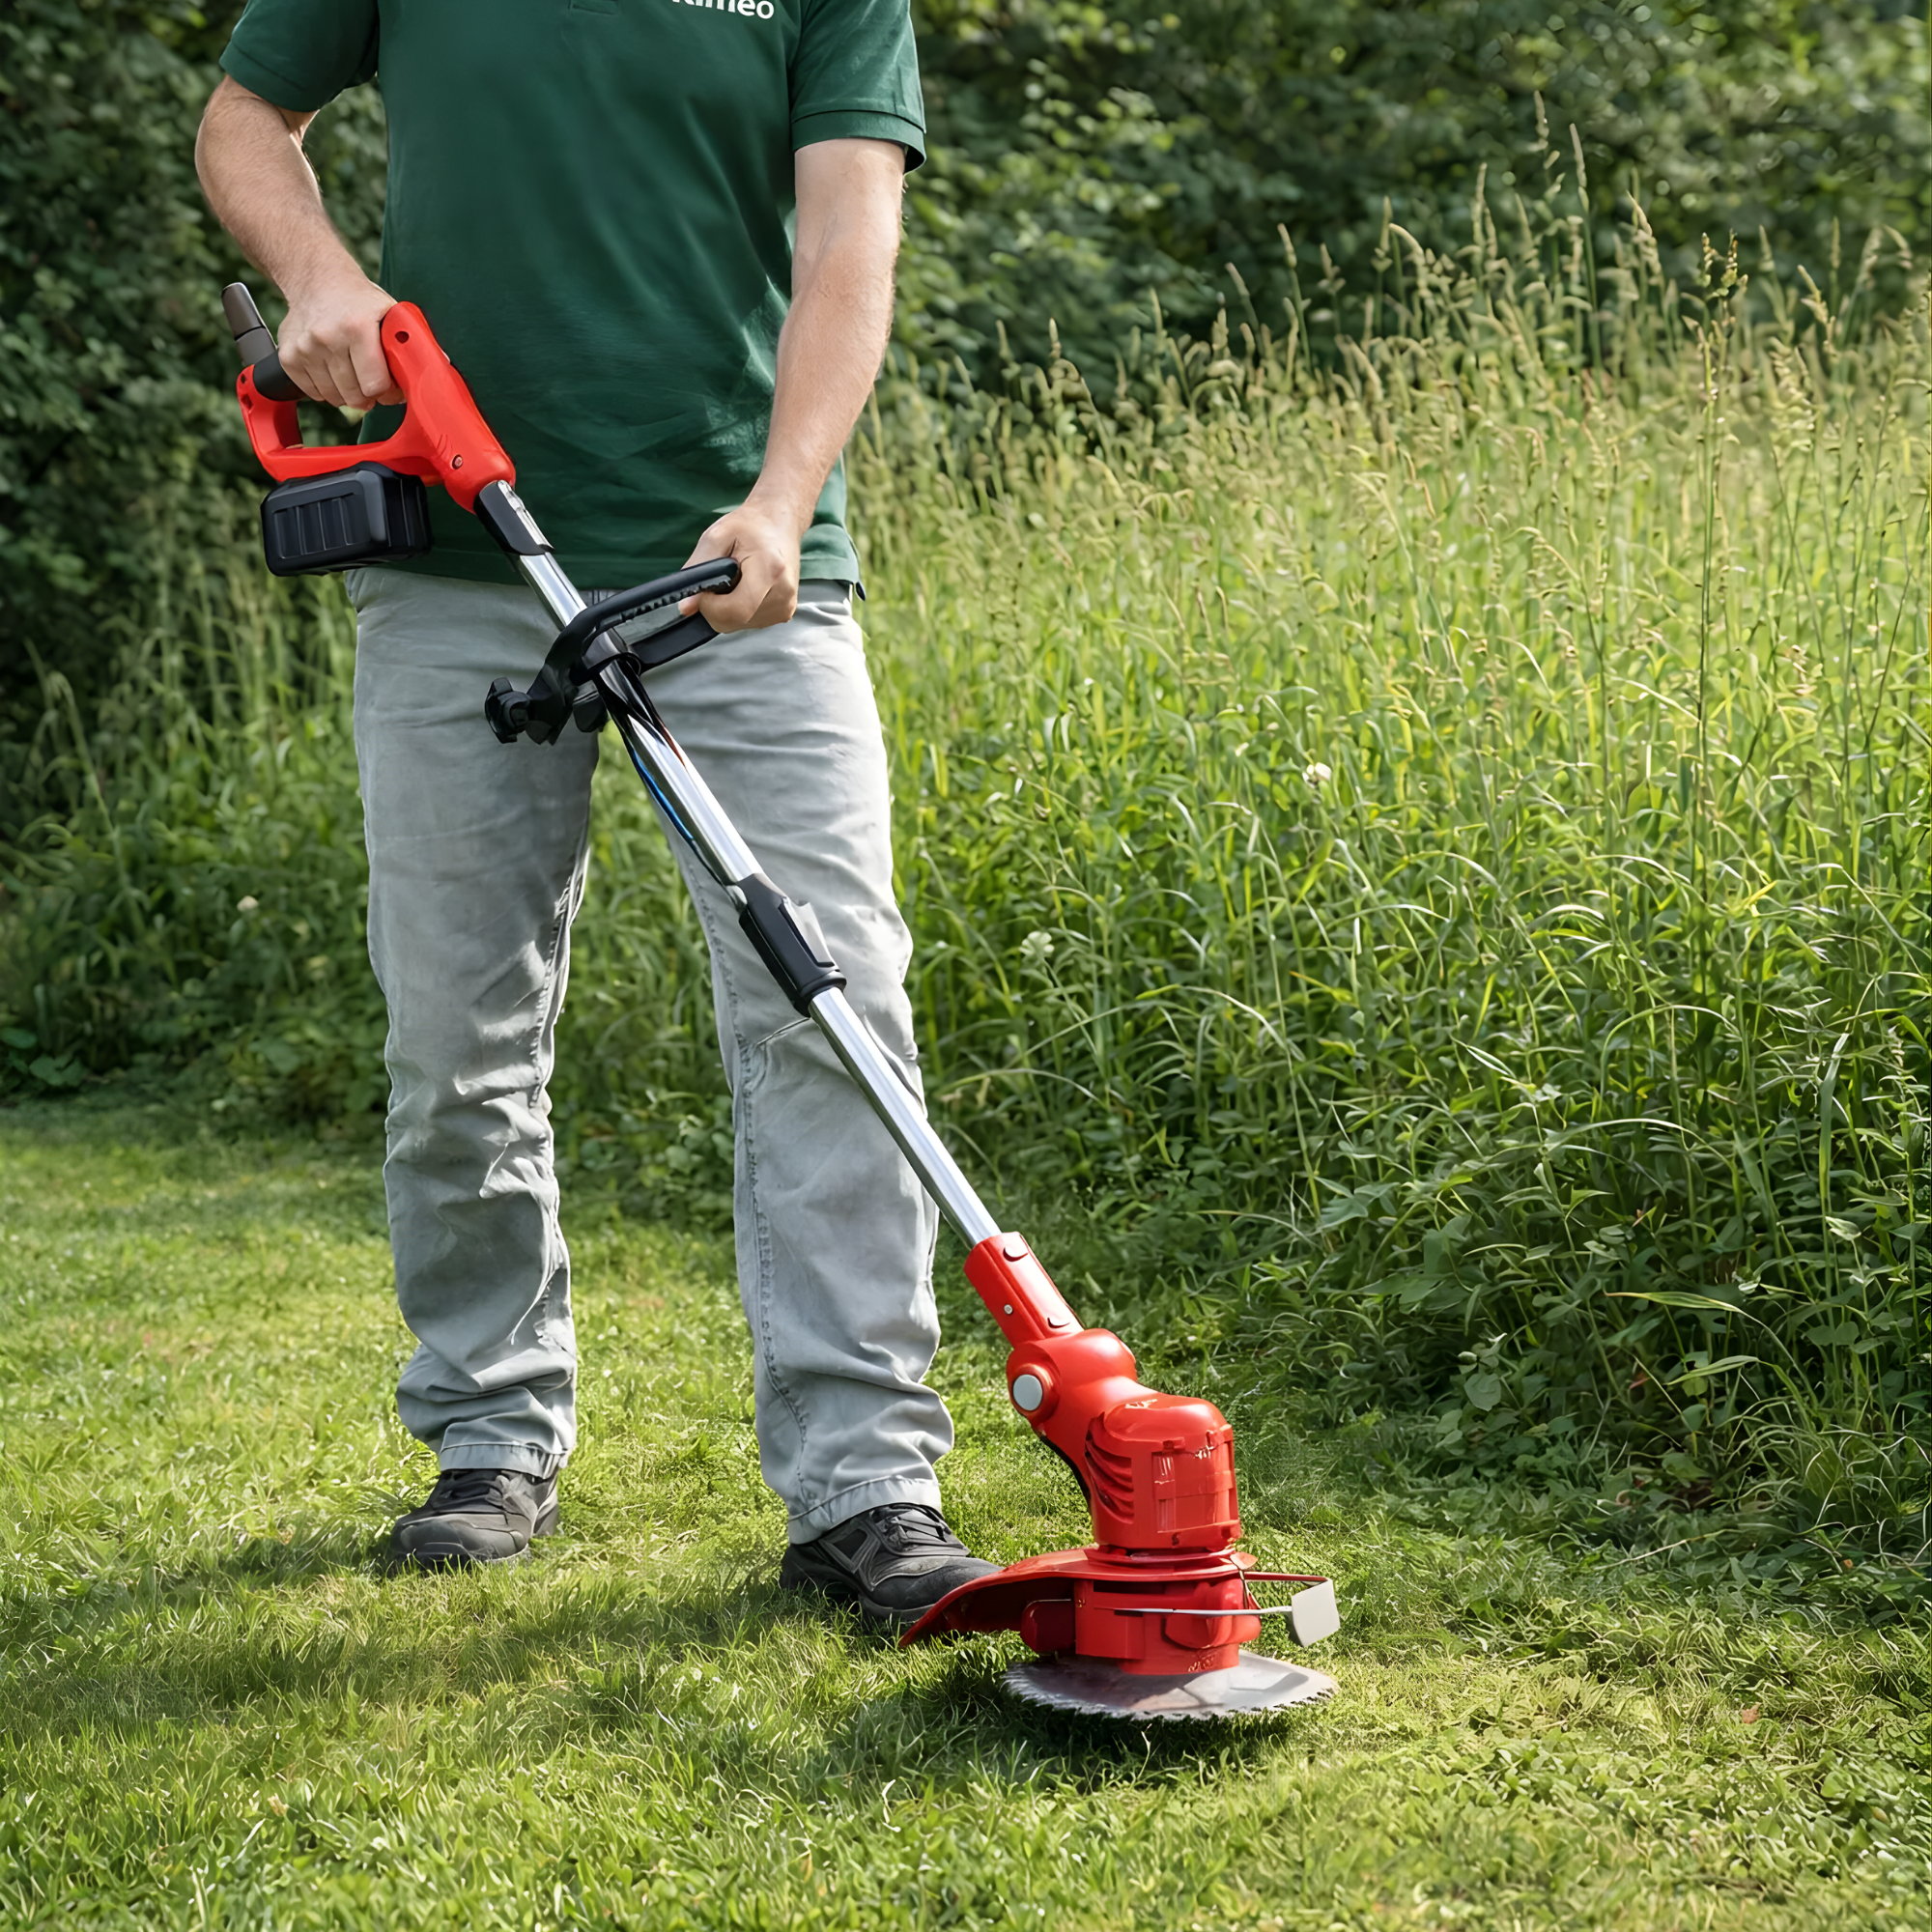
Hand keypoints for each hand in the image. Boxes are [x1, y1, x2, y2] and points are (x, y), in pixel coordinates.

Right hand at [277, 272, 400, 410]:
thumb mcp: (390, 312)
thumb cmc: (359, 300)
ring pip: (334, 398)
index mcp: (356, 327)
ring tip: (353, 373)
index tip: (390, 387)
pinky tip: (333, 370)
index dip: (387, 392)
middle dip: (369, 396)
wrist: (316, 279)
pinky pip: (313, 393)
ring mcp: (304, 348)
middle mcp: (326, 337)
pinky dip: (326, 389)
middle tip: (372, 382)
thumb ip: (409, 341)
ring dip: (348, 393)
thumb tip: (439, 366)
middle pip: (354, 396)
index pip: (374, 385)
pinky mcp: (288, 357)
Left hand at [680, 498, 804, 631]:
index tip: (705, 589)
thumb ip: (697, 569)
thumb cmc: (749, 526)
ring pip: (740, 625)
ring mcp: (786, 606)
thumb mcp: (716, 536)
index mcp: (770, 569)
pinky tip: (745, 588)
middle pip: (736, 621)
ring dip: (727, 608)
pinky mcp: (785, 613)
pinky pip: (750, 623)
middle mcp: (783, 593)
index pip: (736, 611)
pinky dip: (739, 610)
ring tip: (736, 580)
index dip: (711, 607)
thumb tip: (686, 607)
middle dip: (716, 608)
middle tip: (719, 581)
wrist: (779, 522)